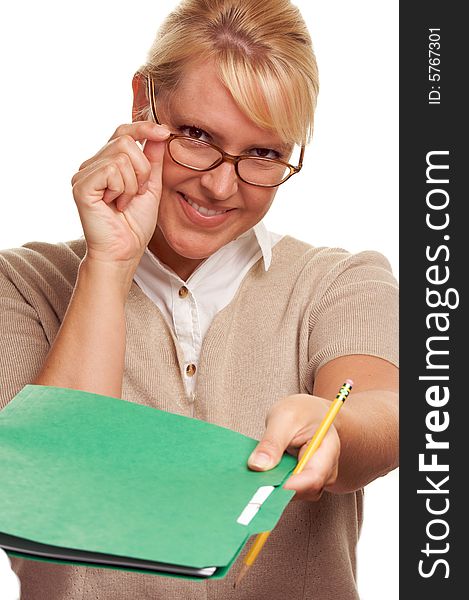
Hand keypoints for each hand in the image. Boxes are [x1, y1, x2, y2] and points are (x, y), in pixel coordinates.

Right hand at [71, 121, 169, 264]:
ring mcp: (83, 174)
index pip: (123, 131)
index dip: (143, 127)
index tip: (165, 132)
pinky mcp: (81, 186)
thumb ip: (153, 160)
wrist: (125, 251)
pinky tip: (115, 205)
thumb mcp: (151, 186)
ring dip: (132, 184)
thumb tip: (160, 132)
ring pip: (120, 157)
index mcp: (107, 163)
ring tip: (124, 202)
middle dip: (142, 169)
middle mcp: (92, 165)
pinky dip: (122, 189)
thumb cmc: (135, 224)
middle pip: (124, 140)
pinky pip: (111, 171)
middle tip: (138, 193)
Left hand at [247, 394, 340, 501]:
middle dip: (280, 489)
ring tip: (258, 477)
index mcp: (327, 447)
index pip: (314, 476)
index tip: (267, 487)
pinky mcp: (307, 482)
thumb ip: (272, 442)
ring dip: (277, 488)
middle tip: (254, 484)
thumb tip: (258, 466)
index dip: (291, 486)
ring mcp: (319, 478)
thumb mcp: (283, 417)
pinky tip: (264, 478)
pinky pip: (292, 491)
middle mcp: (327, 468)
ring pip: (298, 494)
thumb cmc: (301, 412)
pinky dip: (277, 486)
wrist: (311, 413)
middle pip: (307, 490)